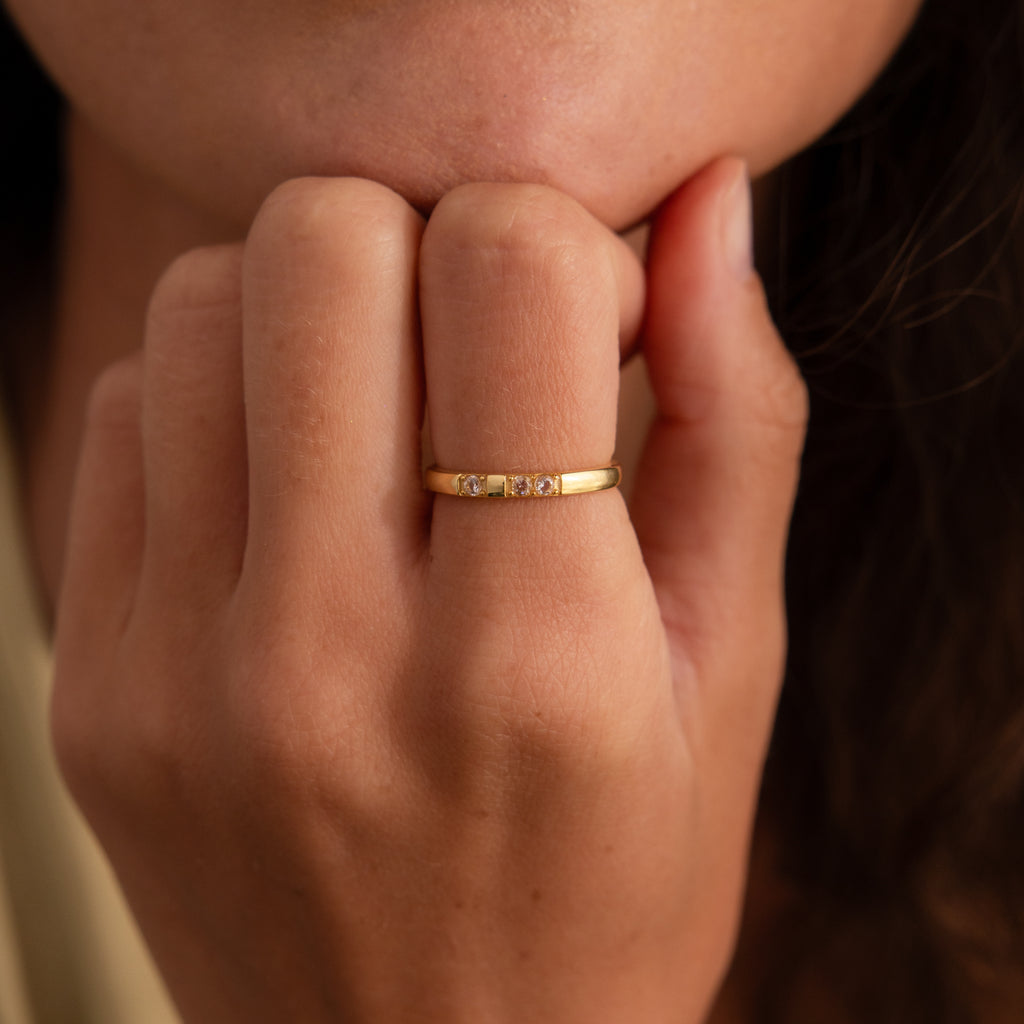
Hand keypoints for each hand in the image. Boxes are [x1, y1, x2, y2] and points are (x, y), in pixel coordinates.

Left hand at [53, 159, 805, 1022]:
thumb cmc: (618, 881)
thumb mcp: (733, 665)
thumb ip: (733, 418)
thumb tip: (705, 212)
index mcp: (531, 651)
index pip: (507, 268)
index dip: (562, 244)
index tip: (585, 331)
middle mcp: (329, 657)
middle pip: (318, 238)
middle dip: (417, 242)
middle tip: (471, 351)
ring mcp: (175, 677)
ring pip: (198, 300)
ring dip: (308, 313)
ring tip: (382, 422)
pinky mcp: (97, 686)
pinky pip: (120, 413)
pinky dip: (217, 400)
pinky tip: (294, 489)